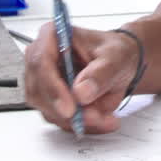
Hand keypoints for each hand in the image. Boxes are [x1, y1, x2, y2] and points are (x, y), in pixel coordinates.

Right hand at [24, 23, 141, 134]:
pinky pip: (59, 119)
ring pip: (48, 109)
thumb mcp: (116, 57)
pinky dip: (80, 124)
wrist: (120, 65)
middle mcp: (41, 58)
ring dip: (76, 120)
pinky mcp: (50, 100)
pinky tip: (100, 119)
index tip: (69, 109)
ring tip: (105, 117)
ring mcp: (43, 81)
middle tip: (95, 117)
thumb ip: (101, 73)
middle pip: (39, 91)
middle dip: (67, 111)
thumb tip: (81, 93)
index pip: (40, 62)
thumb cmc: (115, 52)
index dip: (52, 88)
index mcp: (51, 36)